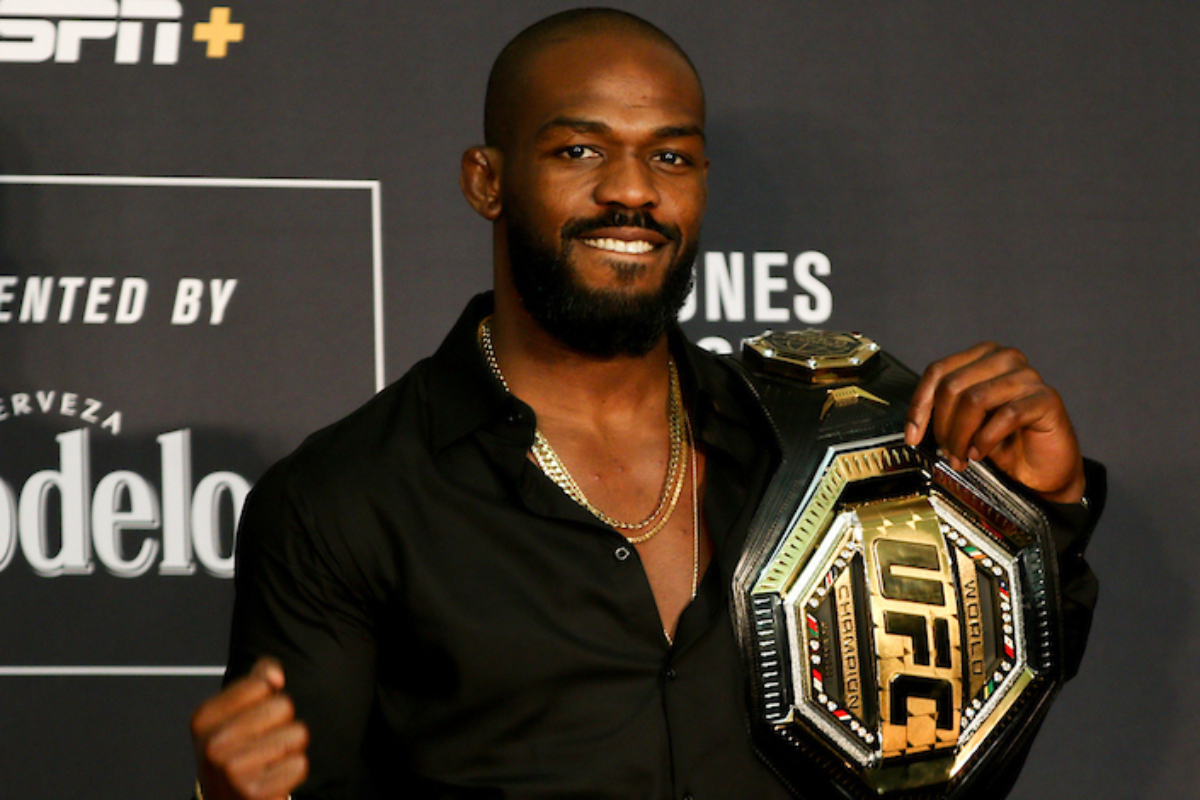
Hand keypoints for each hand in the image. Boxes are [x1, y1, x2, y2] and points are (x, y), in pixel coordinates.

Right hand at [191, 657, 308, 799]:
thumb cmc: (235, 752)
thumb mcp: (234, 711)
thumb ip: (257, 680)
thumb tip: (275, 676)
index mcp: (204, 718)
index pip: (262, 684)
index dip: (268, 698)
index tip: (253, 720)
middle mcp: (212, 744)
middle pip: (284, 706)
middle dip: (283, 723)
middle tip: (264, 743)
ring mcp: (231, 771)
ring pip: (297, 734)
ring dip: (291, 748)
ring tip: (270, 760)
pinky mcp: (254, 793)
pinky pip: (300, 764)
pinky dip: (293, 771)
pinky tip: (274, 778)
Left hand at [904, 342, 1085, 503]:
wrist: (1044, 470)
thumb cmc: (1005, 443)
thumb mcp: (966, 423)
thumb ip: (946, 411)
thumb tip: (914, 424)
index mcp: (981, 357)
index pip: (937, 371)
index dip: (919, 405)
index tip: (912, 435)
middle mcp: (1005, 358)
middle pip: (952, 385)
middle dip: (942, 426)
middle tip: (946, 452)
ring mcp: (1028, 376)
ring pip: (975, 399)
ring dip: (961, 436)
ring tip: (961, 457)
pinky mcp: (1045, 398)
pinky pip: (1006, 415)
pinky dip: (985, 439)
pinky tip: (980, 453)